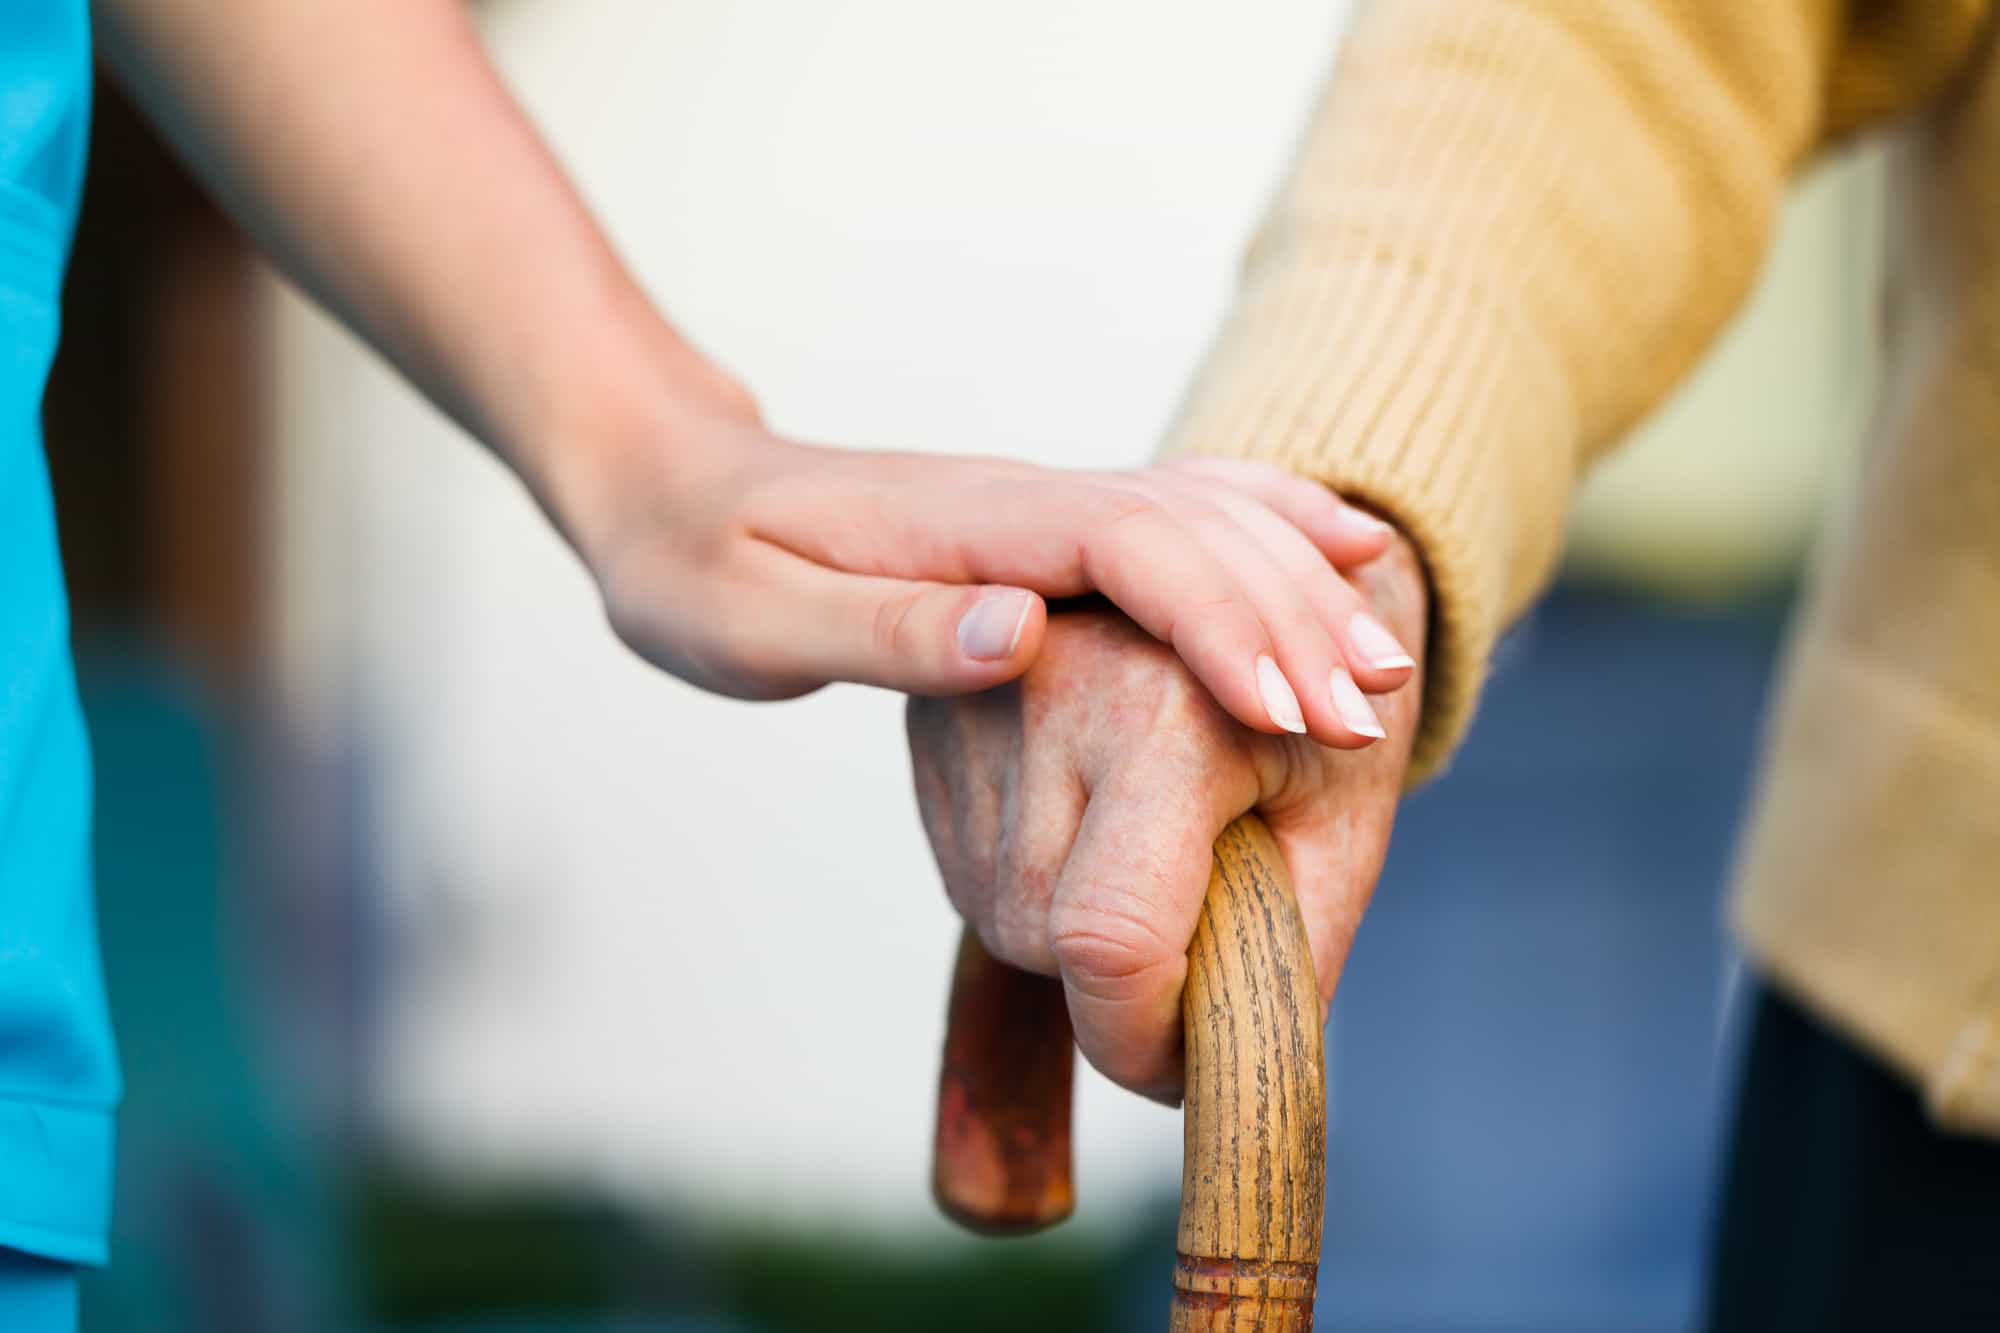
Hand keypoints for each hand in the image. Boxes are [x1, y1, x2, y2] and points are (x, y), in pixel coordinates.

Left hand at [551, 373, 1417, 743]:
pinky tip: (1339, 548)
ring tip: (1383, 664)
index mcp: (966, 526)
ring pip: (1204, 521)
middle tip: (1372, 714)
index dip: (1217, 622)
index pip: (1128, 550)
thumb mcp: (754, 621)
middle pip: (1192, 533)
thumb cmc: (693, 566)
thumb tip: (1024, 634)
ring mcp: (1041, 507)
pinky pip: (1181, 516)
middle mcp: (1024, 501)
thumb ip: (888, 633)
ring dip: (1296, 586)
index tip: (1286, 709)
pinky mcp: (1043, 530)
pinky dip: (1269, 528)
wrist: (667, 485)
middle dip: (1288, 619)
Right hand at [906, 532, 1427, 1099]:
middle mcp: (1045, 683)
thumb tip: (1212, 1071)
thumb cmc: (1320, 701)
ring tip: (1156, 851)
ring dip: (1075, 934)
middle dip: (1122, 983)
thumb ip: (1286, 955)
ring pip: (1000, 914)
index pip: (1109, 937)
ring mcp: (972, 694)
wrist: (1259, 571)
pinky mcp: (931, 713)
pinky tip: (1096, 824)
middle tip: (1202, 926)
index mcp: (1166, 706)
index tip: (1184, 1069)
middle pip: (1046, 938)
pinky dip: (1038, 886)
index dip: (1141, 1039)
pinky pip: (970, 869)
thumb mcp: (1342, 824)